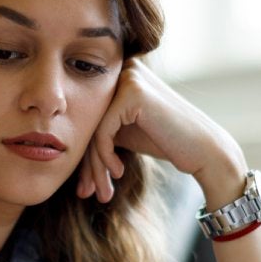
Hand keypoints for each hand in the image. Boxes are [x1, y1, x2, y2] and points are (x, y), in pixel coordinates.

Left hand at [77, 58, 245, 203]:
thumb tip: (57, 145)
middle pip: (88, 121)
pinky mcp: (132, 92)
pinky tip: (118, 172)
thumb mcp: (124, 132)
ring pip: (93, 128)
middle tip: (86, 193)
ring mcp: (128, 77)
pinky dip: (105, 156)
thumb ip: (98, 128)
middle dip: (87, 163)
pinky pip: (103, 130)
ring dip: (95, 166)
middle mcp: (122, 68)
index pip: (89, 115)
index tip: (84, 186)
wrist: (203, 150)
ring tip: (101, 192)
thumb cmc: (165, 142)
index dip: (84, 153)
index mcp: (118, 73)